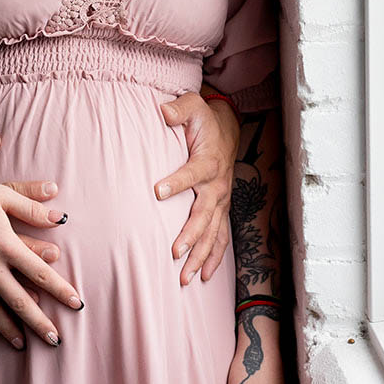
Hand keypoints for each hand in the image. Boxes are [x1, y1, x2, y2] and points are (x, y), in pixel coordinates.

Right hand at [0, 163, 82, 349]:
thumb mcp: (0, 194)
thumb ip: (30, 206)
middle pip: (20, 301)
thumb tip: (59, 216)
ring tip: (20, 344)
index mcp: (6, 245)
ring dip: (7, 329)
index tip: (77, 305)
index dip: (61, 290)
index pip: (41, 273)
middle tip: (55, 340)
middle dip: (39, 323)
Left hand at [155, 91, 239, 283]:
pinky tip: (204, 277)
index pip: (192, 173)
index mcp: (208, 161)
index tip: (157, 191)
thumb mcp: (193, 106)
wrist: (226, 129)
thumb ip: (179, 108)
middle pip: (204, 214)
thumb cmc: (204, 120)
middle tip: (174, 252)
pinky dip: (214, 258)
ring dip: (200, 255)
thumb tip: (163, 111)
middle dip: (190, 235)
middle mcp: (217, 186)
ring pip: (212, 233)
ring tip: (185, 277)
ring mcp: (221, 201)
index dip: (176, 182)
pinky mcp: (221, 209)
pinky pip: (220, 237)